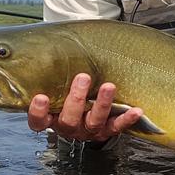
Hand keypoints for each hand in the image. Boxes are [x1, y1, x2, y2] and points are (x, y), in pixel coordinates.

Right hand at [27, 73, 143, 141]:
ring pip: (94, 122)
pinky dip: (126, 119)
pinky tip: (136, 110)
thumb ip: (51, 74)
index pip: (38, 120)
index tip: (41, 97)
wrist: (87, 109)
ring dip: (102, 104)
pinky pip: (116, 127)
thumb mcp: (55, 85)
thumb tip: (48, 43)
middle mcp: (68, 127)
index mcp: (51, 118)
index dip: (38, 111)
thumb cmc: (66, 91)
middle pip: (69, 120)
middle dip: (76, 99)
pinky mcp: (106, 131)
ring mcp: (88, 130)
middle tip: (83, 77)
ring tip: (108, 86)